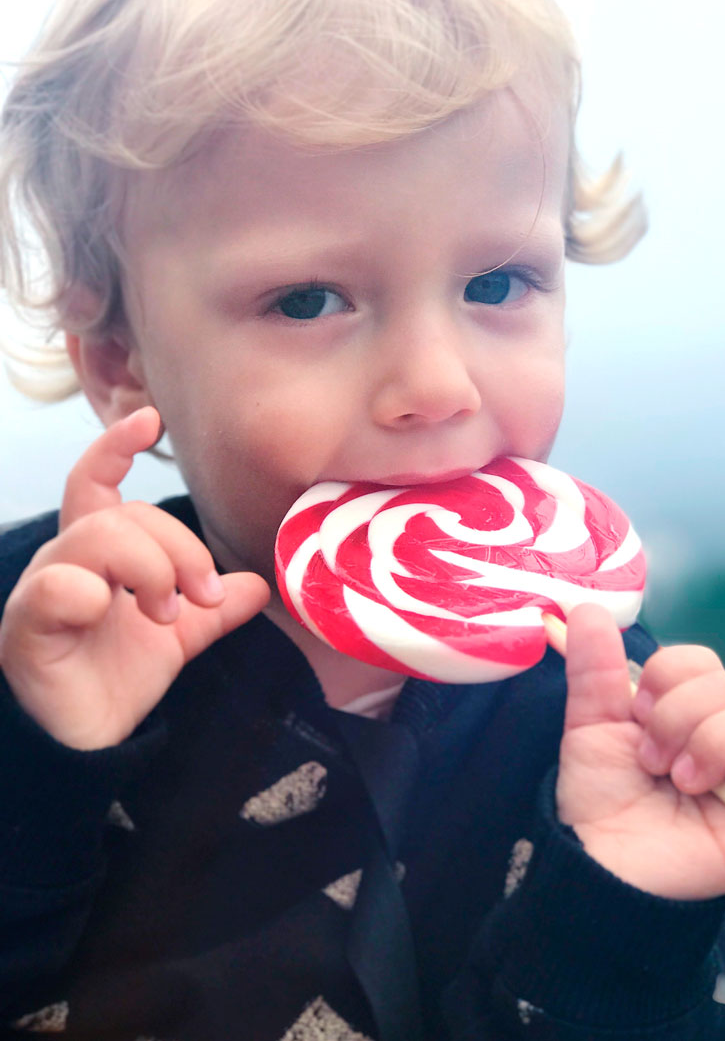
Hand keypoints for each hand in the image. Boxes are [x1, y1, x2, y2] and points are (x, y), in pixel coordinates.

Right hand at [0, 407, 269, 749]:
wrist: (92, 743)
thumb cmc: (119, 679)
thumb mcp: (182, 635)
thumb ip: (216, 607)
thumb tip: (259, 584)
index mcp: (98, 554)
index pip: (96, 482)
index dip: (116, 446)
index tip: (150, 419)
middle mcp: (65, 562)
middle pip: (122, 514)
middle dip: (179, 548)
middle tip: (205, 595)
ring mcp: (42, 592)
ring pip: (97, 536)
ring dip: (150, 569)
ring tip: (167, 614)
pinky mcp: (28, 629)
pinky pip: (55, 587)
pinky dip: (88, 592)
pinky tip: (107, 612)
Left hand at [555, 603, 724, 899]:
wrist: (601, 868)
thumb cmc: (600, 799)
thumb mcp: (590, 727)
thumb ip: (593, 669)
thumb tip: (586, 609)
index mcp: (688, 710)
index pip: (703, 661)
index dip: (668, 676)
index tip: (636, 712)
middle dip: (679, 718)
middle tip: (652, 760)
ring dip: (714, 746)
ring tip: (681, 782)